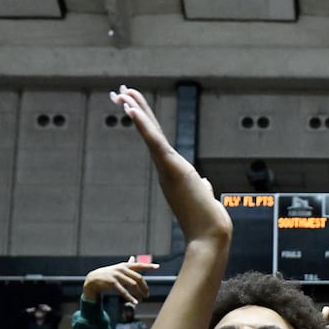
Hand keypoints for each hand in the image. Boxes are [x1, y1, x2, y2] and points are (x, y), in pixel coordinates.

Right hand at [83, 259, 159, 305]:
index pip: (139, 265)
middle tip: (147, 295)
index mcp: (125, 266)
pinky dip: (130, 297)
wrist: (94, 279)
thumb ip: (127, 265)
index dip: (149, 266)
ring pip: (132, 284)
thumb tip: (133, 258)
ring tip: (142, 299)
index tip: (158, 267)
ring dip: (139, 293)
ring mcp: (117, 275)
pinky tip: (134, 302)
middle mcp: (122, 269)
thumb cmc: (108, 274)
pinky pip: (123, 291)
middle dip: (144, 287)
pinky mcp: (112, 283)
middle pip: (138, 278)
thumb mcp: (118, 268)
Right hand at [111, 85, 230, 243]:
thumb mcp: (205, 197)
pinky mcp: (171, 168)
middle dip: (135, 110)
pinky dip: (143, 125)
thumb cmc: (208, 221)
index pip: (156, 141)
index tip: (133, 107)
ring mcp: (166, 168)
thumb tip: (205, 184)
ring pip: (149, 133)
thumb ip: (202, 187)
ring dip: (136, 111)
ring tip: (122, 93)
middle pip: (149, 133)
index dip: (146, 123)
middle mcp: (164, 168)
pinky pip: (155, 142)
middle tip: (119, 92)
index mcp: (171, 172)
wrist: (209, 236)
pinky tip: (132, 109)